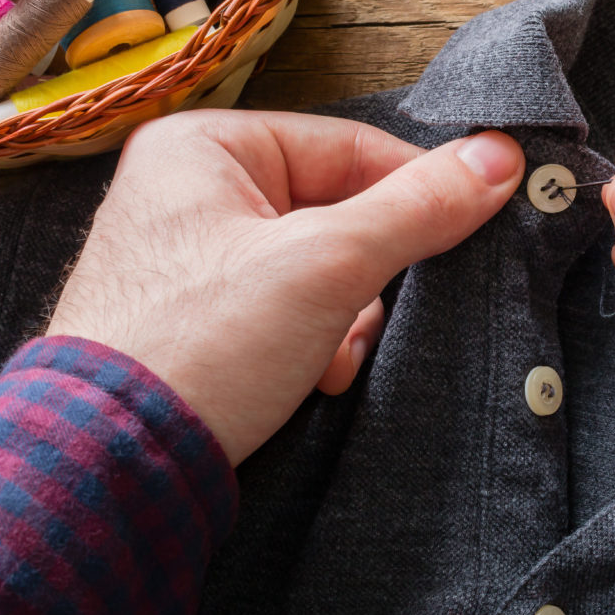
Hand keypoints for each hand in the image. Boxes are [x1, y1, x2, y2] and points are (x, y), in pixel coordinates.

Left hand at [47, 110, 522, 464]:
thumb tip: (500, 159)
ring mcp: (194, 259)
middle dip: (367, 276)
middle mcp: (192, 192)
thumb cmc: (202, 345)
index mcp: (205, 147)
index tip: (470, 227)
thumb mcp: (326, 266)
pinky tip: (309, 377)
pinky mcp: (201, 317)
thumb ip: (416, 209)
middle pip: (337, 212)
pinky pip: (289, 309)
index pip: (349, 147)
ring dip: (345, 318)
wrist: (113, 467)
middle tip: (371, 312)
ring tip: (328, 356)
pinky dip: (314, 343)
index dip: (416, 190)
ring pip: (320, 268)